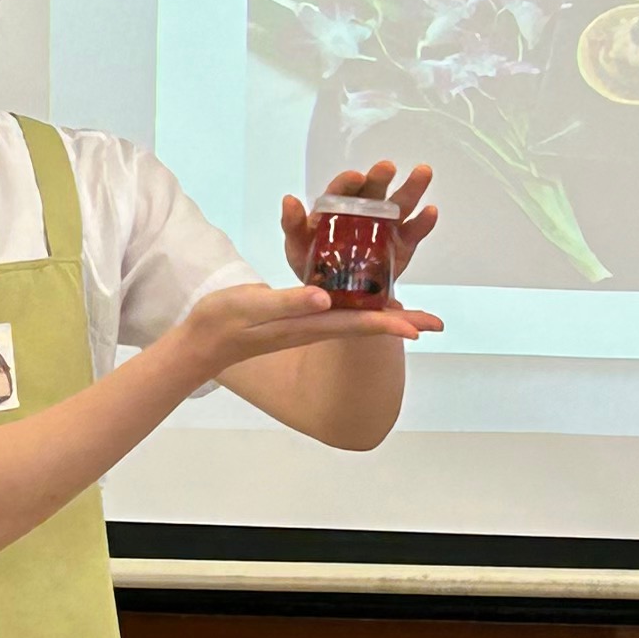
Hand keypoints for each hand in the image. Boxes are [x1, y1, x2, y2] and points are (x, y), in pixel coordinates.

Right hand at [175, 280, 441, 390]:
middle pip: (368, 324)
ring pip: (356, 318)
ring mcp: (307, 322)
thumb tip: (326, 299)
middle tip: (437, 322)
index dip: (393, 325)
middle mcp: (315, 324)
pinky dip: (360, 304)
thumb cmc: (223, 322)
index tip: (423, 328)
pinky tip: (366, 296)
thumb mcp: (254, 307)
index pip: (360, 324)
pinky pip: (338, 310)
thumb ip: (289, 302)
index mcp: (309, 323)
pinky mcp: (297, 314)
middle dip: (402, 323)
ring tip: (413, 312)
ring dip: (386, 315)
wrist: (201, 341)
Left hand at [279, 158, 439, 284]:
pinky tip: (430, 212)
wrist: (335, 296)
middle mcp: (363, 212)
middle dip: (380, 178)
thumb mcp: (296, 245)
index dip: (348, 183)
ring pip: (400, 205)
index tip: (355, 178)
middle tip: (386, 167)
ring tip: (422, 172)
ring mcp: (385, 228)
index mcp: (337, 208)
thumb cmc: (312, 264)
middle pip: (374, 191)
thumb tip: (288, 200)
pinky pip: (413, 232)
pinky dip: (423, 223)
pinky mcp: (401, 246)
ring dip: (412, 188)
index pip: (342, 191)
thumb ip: (292, 224)